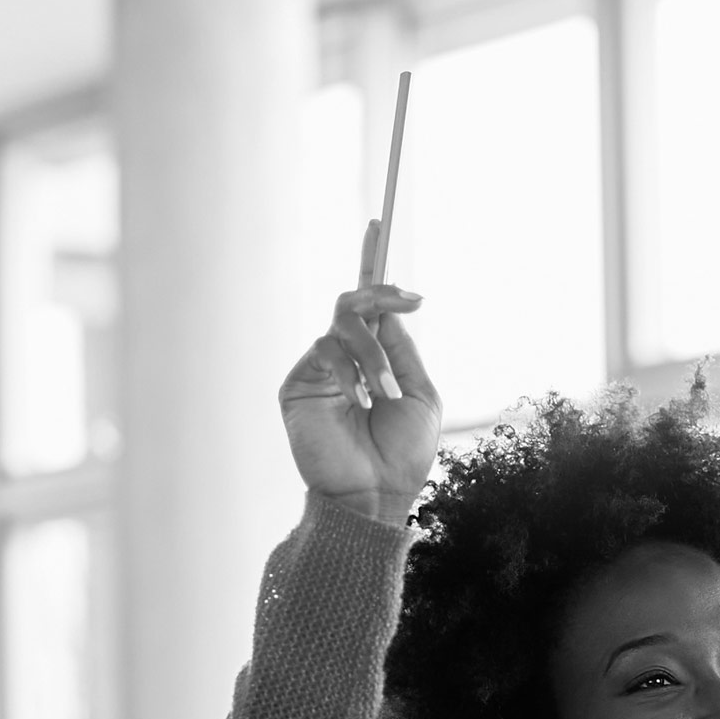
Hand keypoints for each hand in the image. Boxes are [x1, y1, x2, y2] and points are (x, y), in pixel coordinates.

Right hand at [277, 233, 440, 525]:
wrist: (376, 495)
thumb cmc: (402, 454)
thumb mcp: (420, 392)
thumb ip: (401, 349)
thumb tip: (387, 310)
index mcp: (376, 358)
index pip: (369, 303)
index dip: (371, 264)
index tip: (378, 224)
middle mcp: (345, 357)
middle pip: (355, 301)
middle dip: (384, 298)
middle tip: (413, 301)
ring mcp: (320, 369)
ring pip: (343, 323)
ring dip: (373, 354)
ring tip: (384, 394)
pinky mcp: (299, 385)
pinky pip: (324, 352)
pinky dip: (349, 373)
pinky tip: (361, 402)